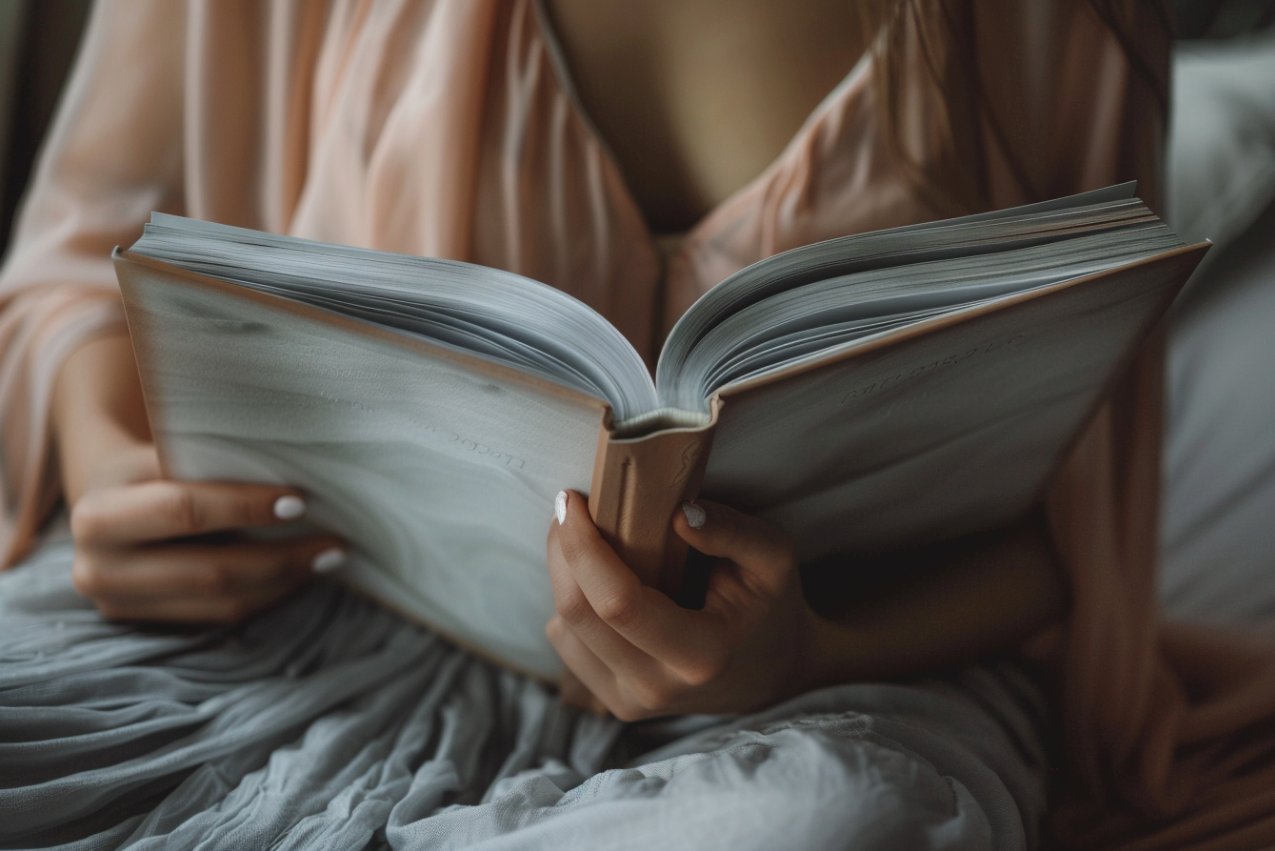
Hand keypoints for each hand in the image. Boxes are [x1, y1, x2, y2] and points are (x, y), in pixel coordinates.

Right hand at [70, 444, 344, 622]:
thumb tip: (295, 463)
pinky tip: (299, 575)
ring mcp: (121, 606)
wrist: (106, 505)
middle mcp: (99, 570)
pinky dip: (267, 595)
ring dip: (284, 583)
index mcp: (100, 516)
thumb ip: (210, 462)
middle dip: (281, 559)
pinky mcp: (148, 625)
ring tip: (327, 559)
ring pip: (222, 604)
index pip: (185, 510)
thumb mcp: (164, 454)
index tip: (300, 501)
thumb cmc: (152, 468)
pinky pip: (221, 617)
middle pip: (210, 572)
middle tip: (335, 544)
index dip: (245, 507)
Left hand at [545, 491, 815, 719]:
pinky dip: (572, 603)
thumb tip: (677, 514)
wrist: (770, 675)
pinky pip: (567, 644)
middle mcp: (657, 686)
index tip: (574, 501)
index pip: (618, 602)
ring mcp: (631, 701)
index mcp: (700, 655)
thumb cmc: (769, 608)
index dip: (583, 547)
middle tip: (572, 508)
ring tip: (589, 541)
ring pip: (563, 629)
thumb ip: (733, 533)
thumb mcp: (773, 560)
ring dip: (563, 575)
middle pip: (578, 613)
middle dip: (562, 550)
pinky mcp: (614, 702)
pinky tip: (600, 584)